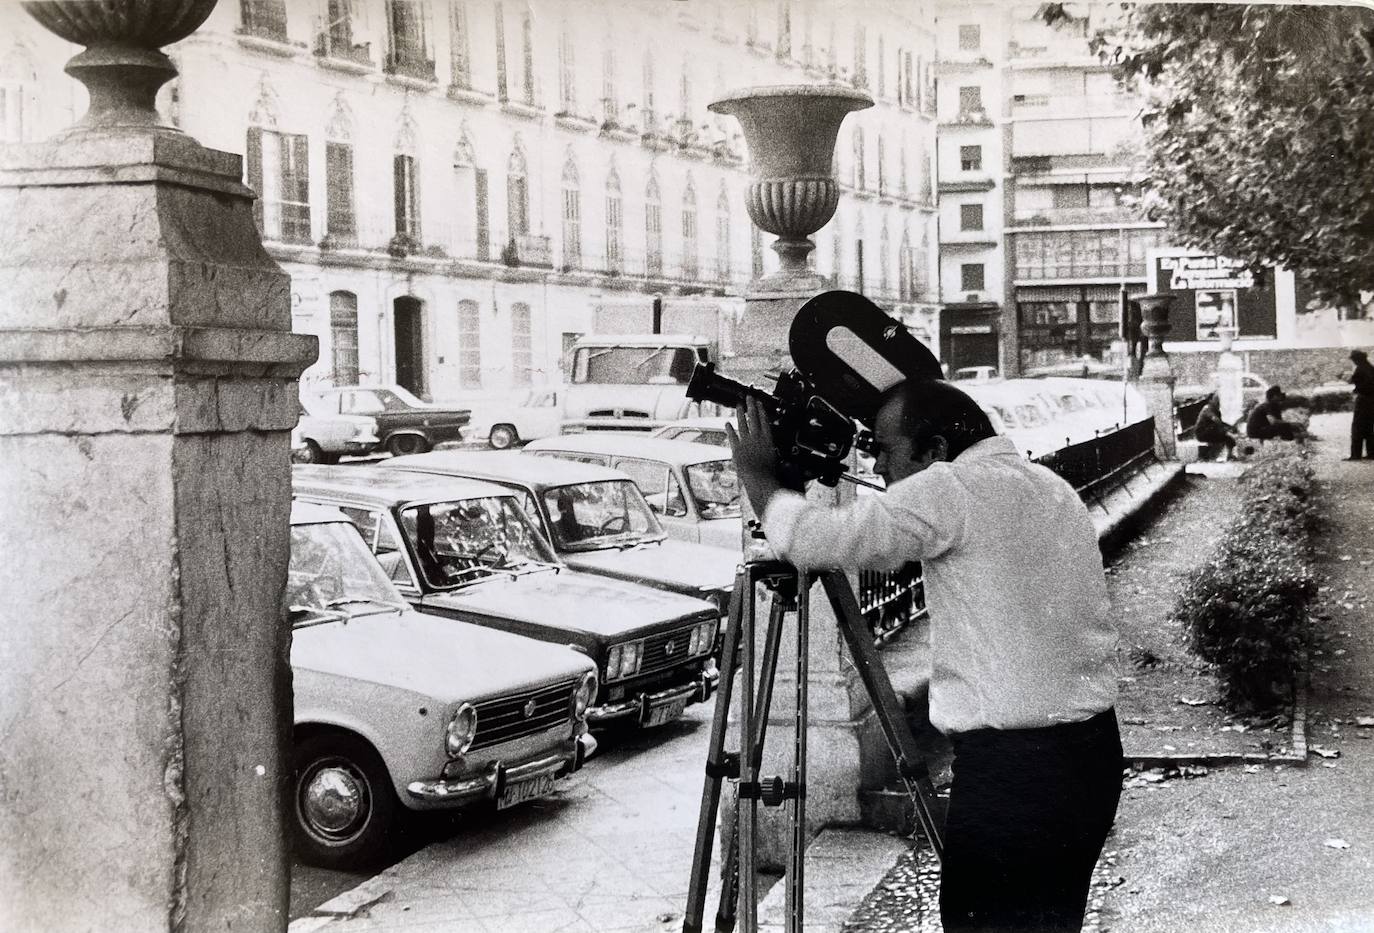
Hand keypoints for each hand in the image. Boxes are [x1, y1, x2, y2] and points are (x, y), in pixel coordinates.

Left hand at [725, 398, 784, 514]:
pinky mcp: (737, 448)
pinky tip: (727, 423)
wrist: (757, 478)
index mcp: (768, 440)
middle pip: (754, 418)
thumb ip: (779, 458)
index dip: (762, 411)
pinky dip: (729, 429)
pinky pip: (732, 436)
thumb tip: (786, 462)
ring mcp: (746, 442)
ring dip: (741, 413)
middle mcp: (757, 438)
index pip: (765, 421)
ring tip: (739, 405)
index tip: (760, 403)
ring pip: (743, 423)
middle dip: (751, 406)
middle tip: (749, 397)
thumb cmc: (769, 473)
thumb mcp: (778, 463)